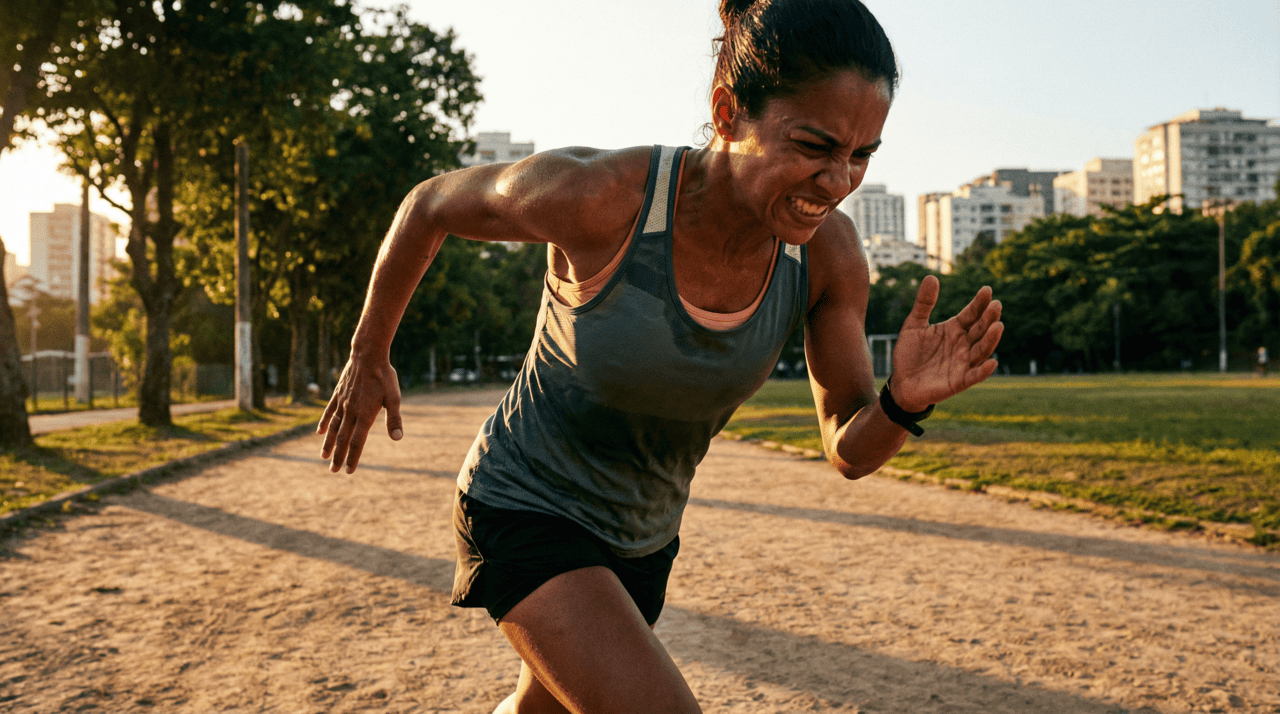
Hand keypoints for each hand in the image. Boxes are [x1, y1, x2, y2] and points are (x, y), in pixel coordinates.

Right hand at [317, 355, 402, 472]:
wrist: (368, 355)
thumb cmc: (384, 377)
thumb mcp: (394, 398)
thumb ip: (394, 419)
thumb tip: (397, 438)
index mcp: (365, 415)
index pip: (357, 442)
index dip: (353, 457)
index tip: (349, 471)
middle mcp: (351, 412)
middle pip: (343, 439)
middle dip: (338, 456)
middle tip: (333, 471)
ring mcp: (342, 403)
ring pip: (333, 427)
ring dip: (329, 443)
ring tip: (324, 456)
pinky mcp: (338, 395)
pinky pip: (329, 412)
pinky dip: (324, 423)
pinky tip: (319, 432)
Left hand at [889, 275, 1002, 411]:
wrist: (901, 382)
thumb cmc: (910, 353)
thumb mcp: (914, 325)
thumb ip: (924, 303)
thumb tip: (931, 276)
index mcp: (955, 329)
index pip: (971, 314)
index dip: (979, 303)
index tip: (987, 290)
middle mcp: (963, 344)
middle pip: (980, 329)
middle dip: (989, 318)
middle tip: (996, 305)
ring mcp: (963, 363)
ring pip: (981, 350)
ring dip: (991, 339)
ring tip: (997, 326)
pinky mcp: (959, 381)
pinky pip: (974, 376)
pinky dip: (983, 371)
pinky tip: (992, 363)